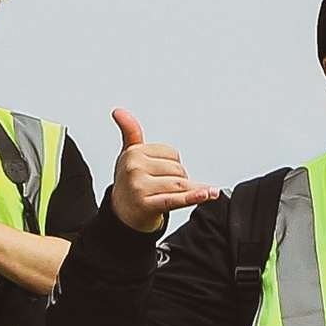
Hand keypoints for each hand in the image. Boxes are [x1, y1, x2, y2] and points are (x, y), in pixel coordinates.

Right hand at [107, 109, 219, 235]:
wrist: (122, 215)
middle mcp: (135, 168)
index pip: (173, 154)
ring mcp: (140, 187)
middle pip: (178, 170)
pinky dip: (193, 197)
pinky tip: (207, 193)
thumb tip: (119, 111)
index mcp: (133, 153)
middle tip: (159, 188)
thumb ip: (130, 131)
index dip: (170, 165)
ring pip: (180, 185)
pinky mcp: (147, 205)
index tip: (156, 173)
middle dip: (176, 180)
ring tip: (164, 196)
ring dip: (181, 193)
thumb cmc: (130, 183)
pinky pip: (176, 199)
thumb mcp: (129, 154)